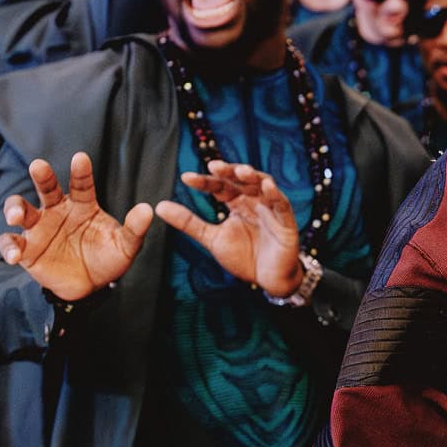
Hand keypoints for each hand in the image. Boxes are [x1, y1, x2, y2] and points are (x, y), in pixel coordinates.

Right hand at [0, 152, 153, 301]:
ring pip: (21, 209)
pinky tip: (15, 256)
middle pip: (47, 188)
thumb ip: (134, 228)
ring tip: (17, 215)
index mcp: (83, 205)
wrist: (91, 287)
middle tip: (38, 166)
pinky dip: (9, 247)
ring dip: (15, 208)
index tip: (81, 158)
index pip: (81, 183)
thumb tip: (148, 209)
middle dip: (42, 176)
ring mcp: (40, 228)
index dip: (81, 171)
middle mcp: (58, 210)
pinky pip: (11, 243)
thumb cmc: (107, 259)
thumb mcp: (125, 246)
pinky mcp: (27, 248)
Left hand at [154, 160, 303, 294]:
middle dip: (229, 171)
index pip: (220, 186)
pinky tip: (266, 187)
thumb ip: (189, 222)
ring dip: (253, 176)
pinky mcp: (286, 221)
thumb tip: (160, 206)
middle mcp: (254, 201)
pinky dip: (275, 194)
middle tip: (213, 166)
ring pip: (263, 185)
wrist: (267, 280)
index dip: (205, 181)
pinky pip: (282, 204)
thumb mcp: (212, 238)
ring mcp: (271, 209)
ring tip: (240, 171)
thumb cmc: (244, 256)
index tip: (187, 178)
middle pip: (241, 180)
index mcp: (237, 203)